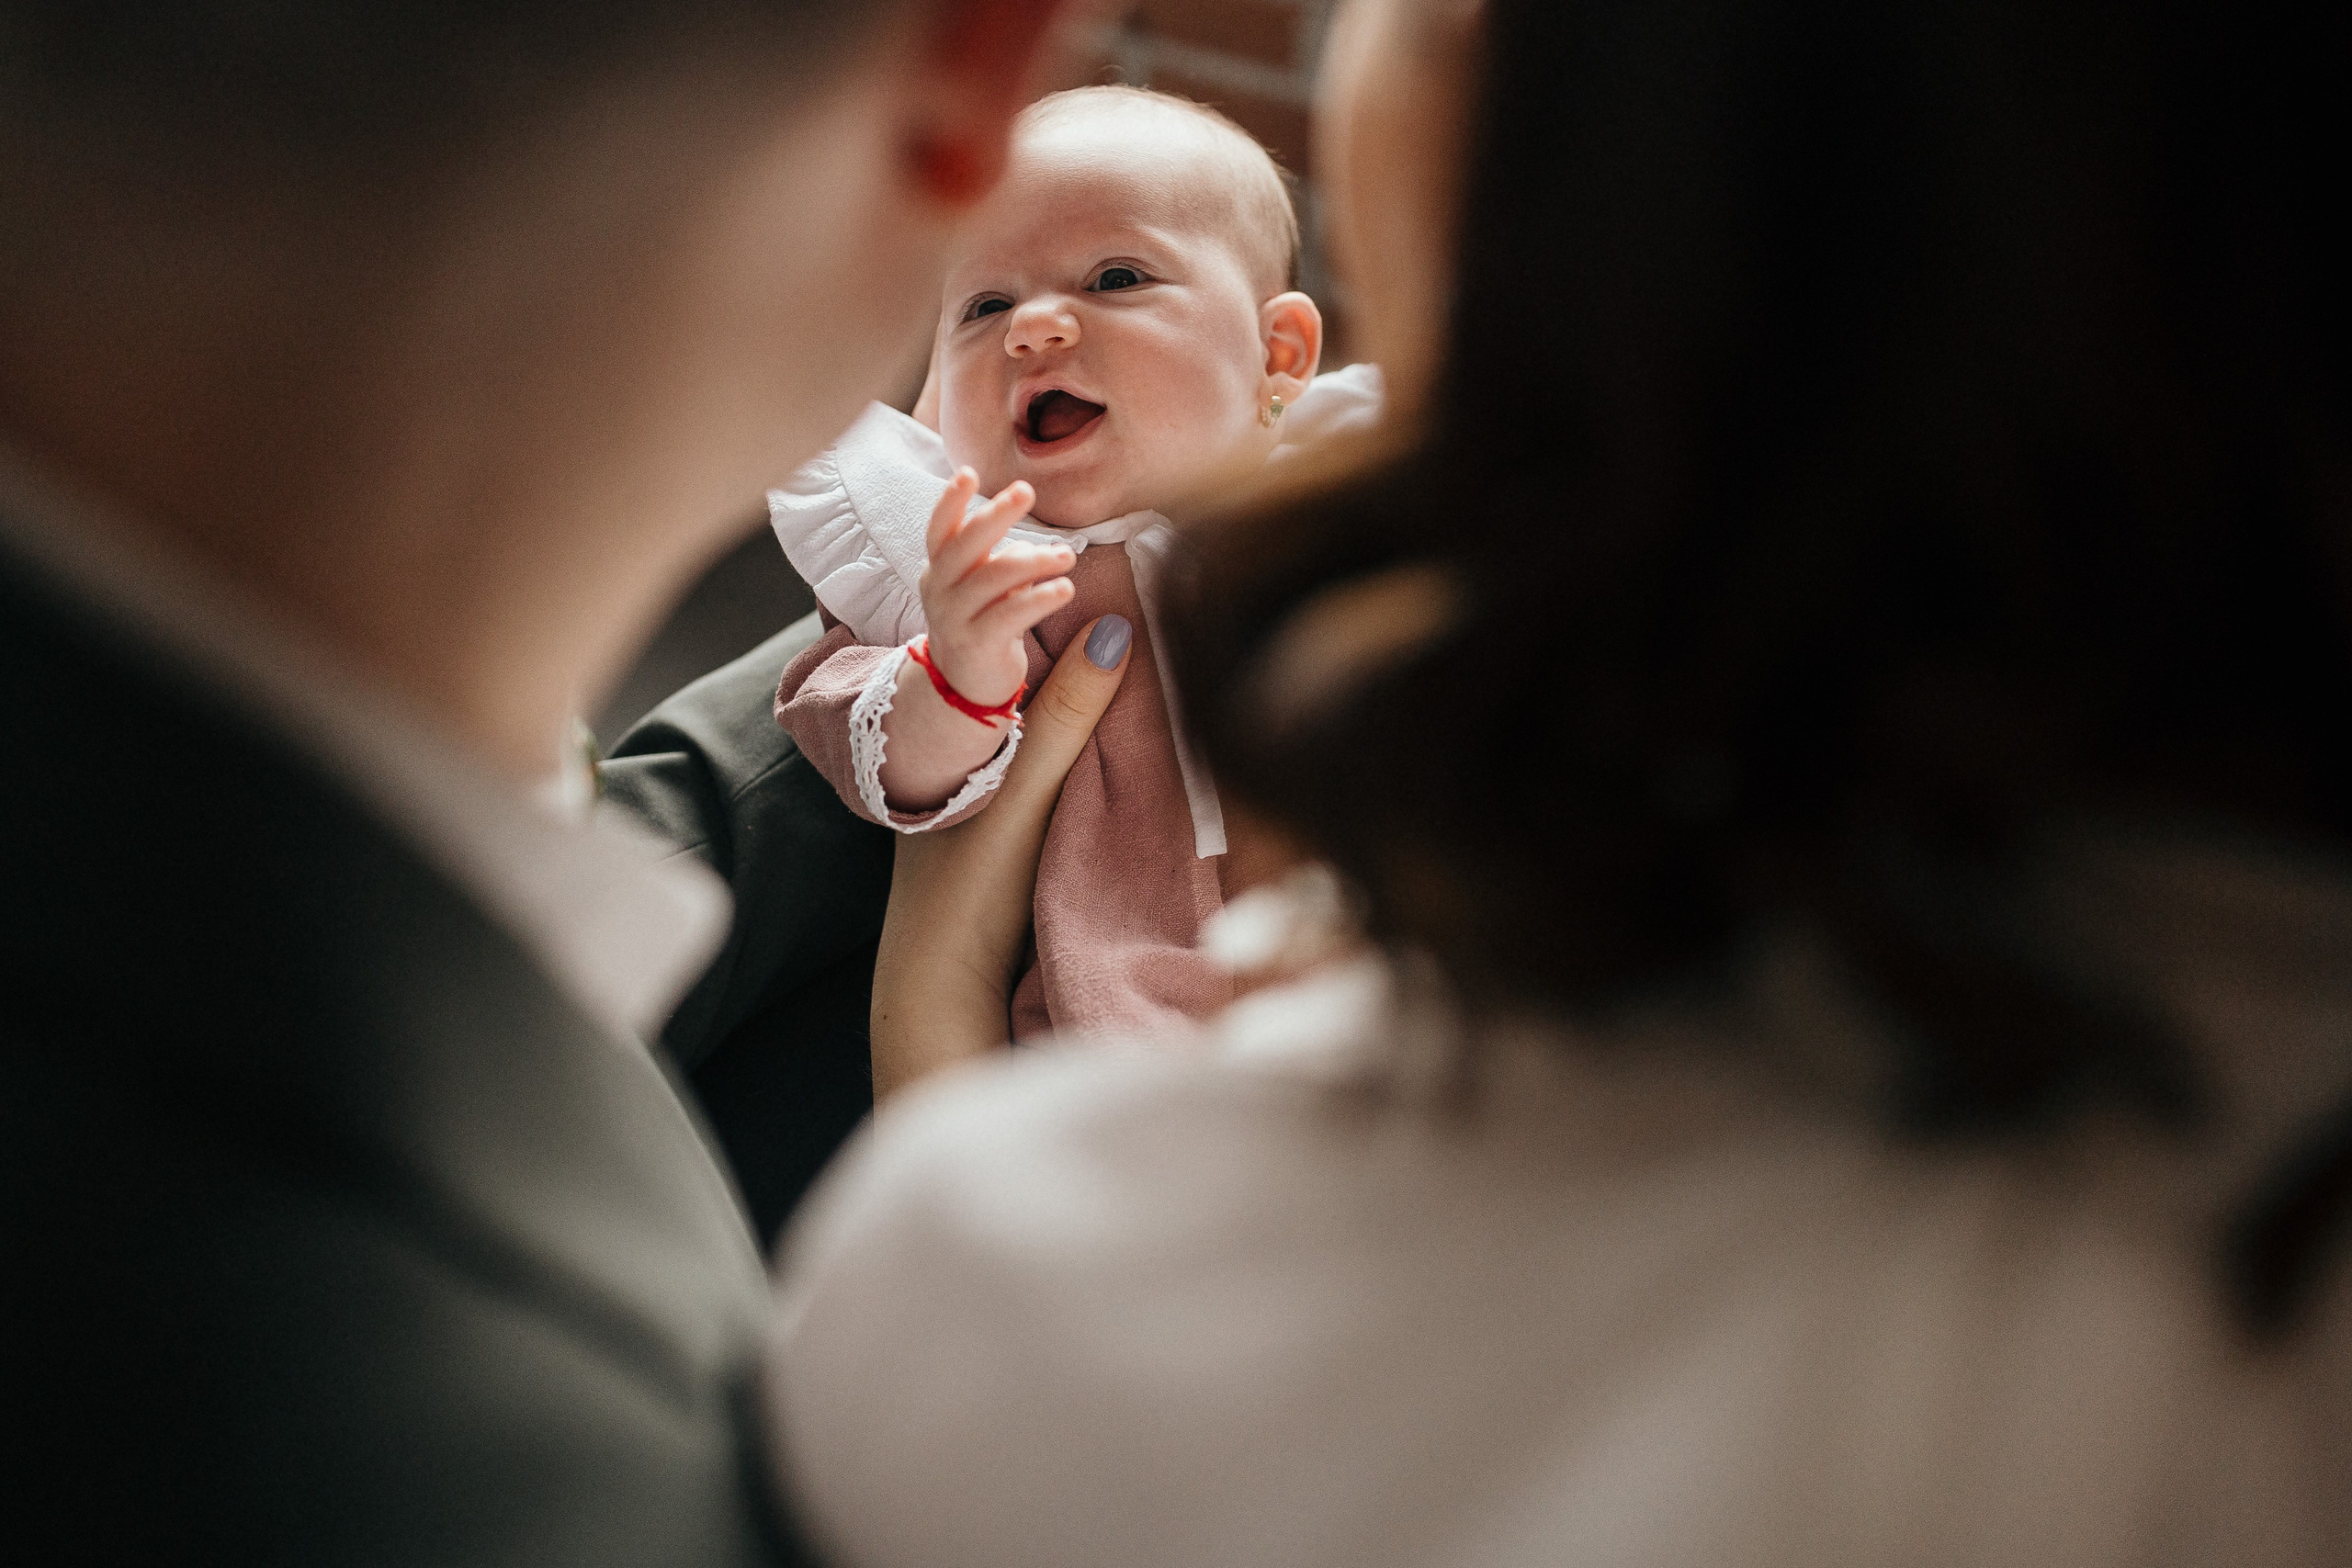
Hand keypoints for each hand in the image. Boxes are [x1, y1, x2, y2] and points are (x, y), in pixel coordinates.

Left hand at [869, 615, 1132, 1098]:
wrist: (944, 993)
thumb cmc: (969, 892)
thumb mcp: (1026, 792)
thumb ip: (1067, 717)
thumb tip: (1117, 629)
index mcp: (947, 733)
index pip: (1007, 657)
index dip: (1053, 622)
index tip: (1114, 586)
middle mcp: (963, 759)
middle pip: (1030, 692)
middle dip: (1078, 659)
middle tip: (1146, 615)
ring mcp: (985, 801)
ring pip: (1045, 734)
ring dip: (1088, 708)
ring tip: (1149, 666)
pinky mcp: (1011, 839)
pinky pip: (1056, 774)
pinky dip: (1087, 754)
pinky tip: (1128, 746)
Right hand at [918, 468, 1073, 705]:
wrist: (965, 683)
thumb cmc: (983, 620)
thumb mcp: (985, 585)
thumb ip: (1000, 559)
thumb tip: (1034, 548)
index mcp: (939, 567)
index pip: (939, 528)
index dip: (950, 501)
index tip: (968, 473)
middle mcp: (939, 589)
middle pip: (964, 545)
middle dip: (995, 515)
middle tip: (1026, 491)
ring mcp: (954, 618)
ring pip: (991, 578)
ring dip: (1032, 561)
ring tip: (1066, 556)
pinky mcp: (977, 644)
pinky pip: (1009, 615)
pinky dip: (1039, 598)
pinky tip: (1065, 588)